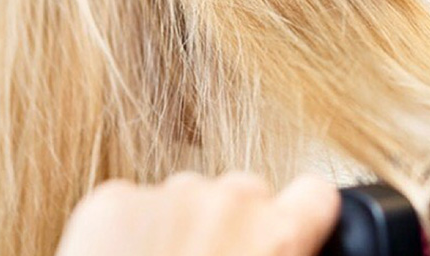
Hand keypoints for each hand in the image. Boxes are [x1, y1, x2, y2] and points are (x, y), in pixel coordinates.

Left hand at [55, 173, 339, 255]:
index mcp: (280, 236)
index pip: (314, 193)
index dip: (301, 213)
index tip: (286, 227)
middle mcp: (231, 202)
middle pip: (245, 193)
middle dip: (232, 223)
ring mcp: (170, 195)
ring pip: (188, 196)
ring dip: (181, 224)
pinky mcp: (115, 200)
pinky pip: (134, 204)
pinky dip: (129, 230)